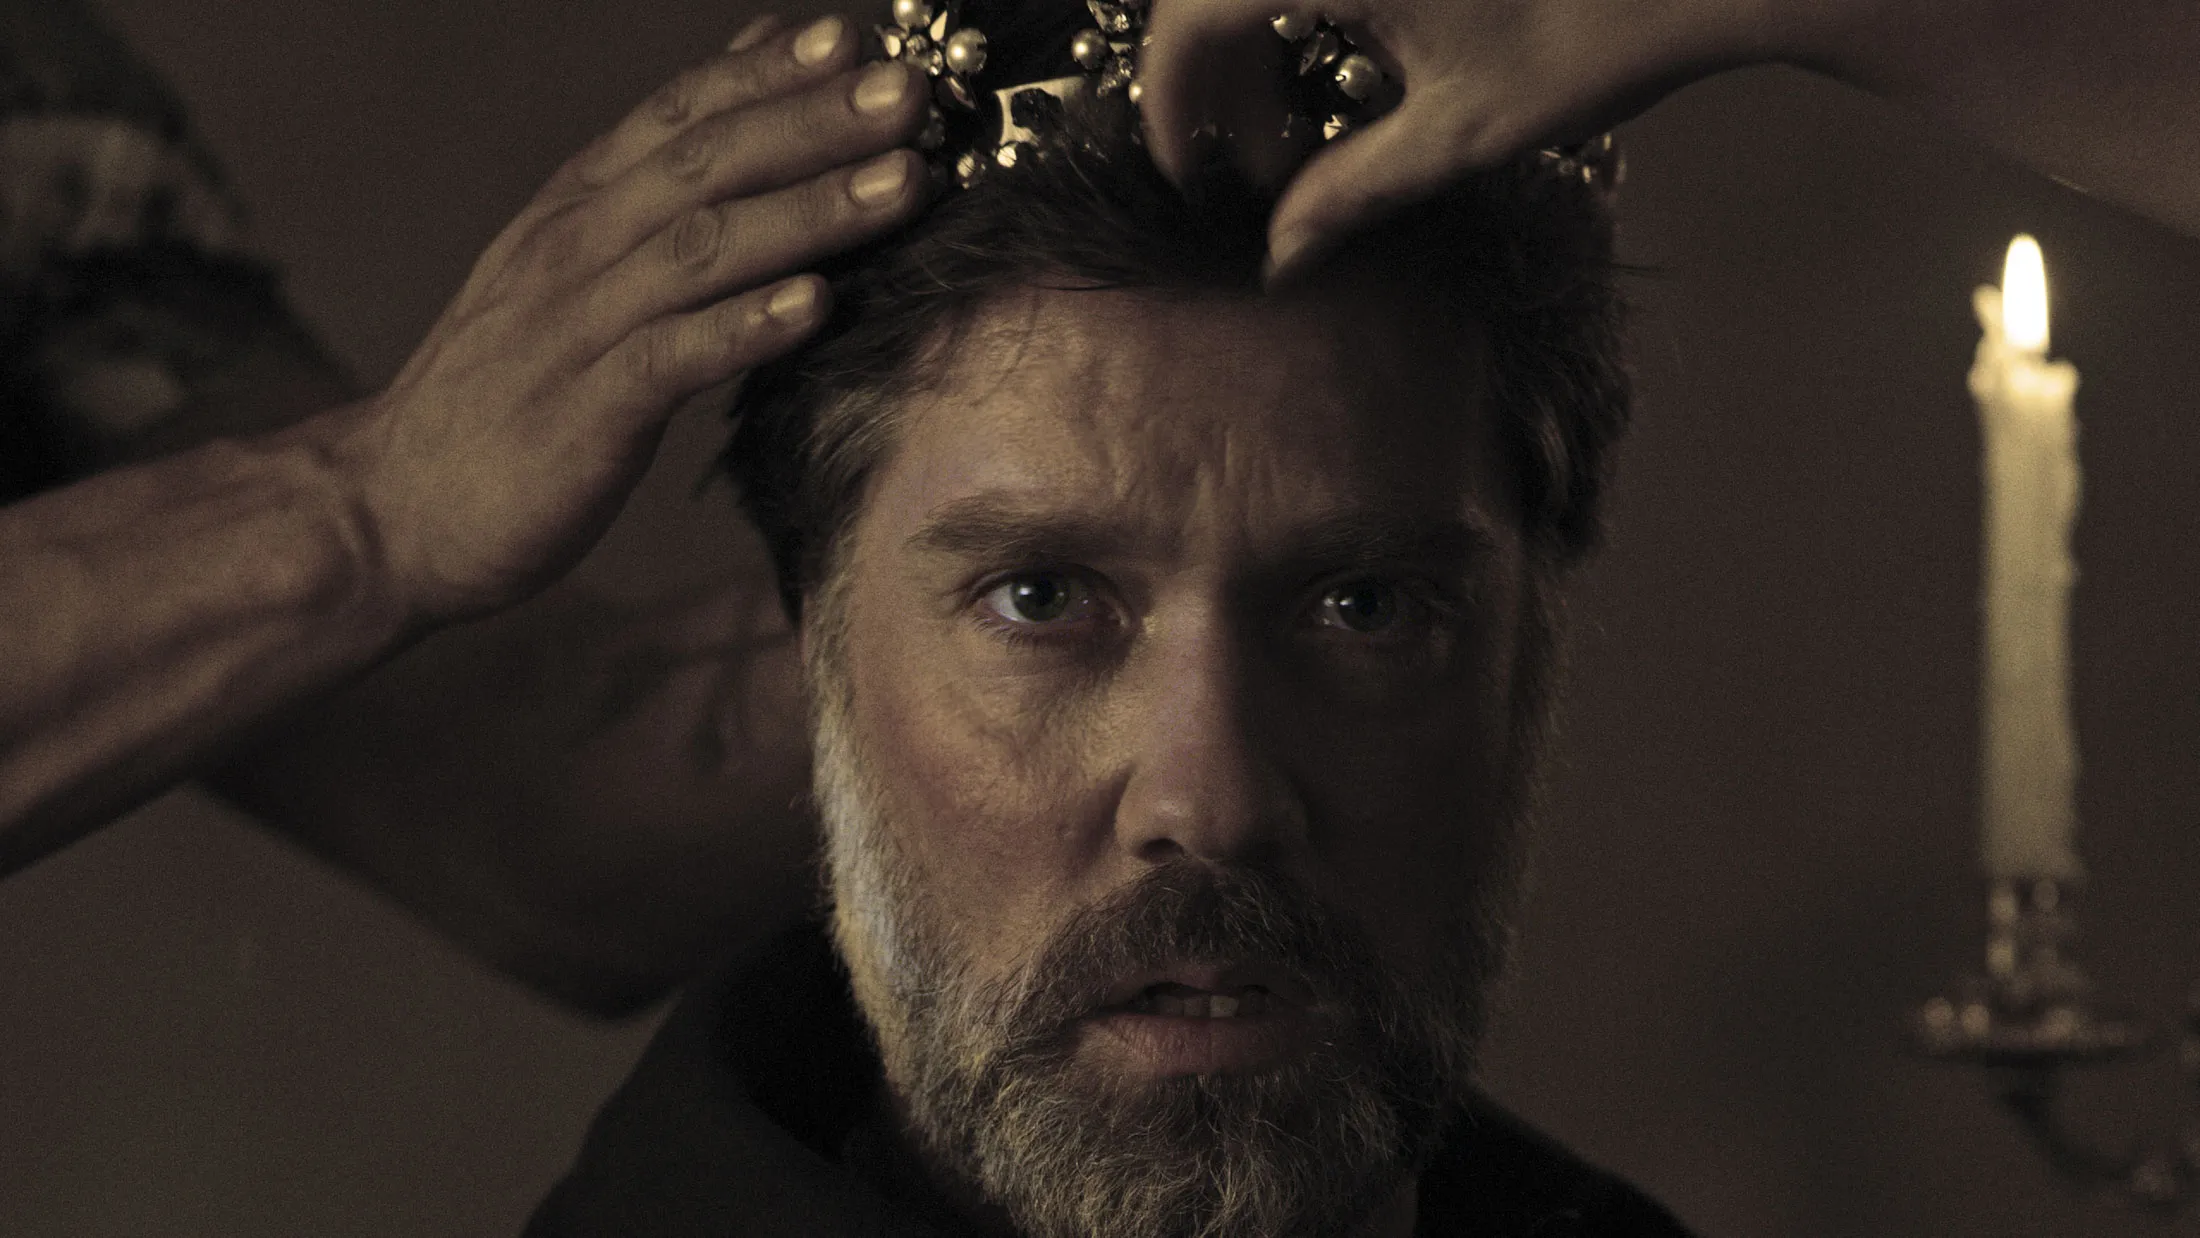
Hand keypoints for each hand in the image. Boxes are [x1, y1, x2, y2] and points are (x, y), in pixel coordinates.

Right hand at [326, 14, 928, 624]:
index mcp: (577, 209)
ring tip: (903, 183)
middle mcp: (574, 248)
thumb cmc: (510, 391)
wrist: (396, 506)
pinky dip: (744, 326)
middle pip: (706, 163)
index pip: (680, 116)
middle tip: (911, 91)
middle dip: (814, 121)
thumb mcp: (572, 269)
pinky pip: (672, 358)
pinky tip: (815, 306)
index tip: (856, 37)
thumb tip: (746, 96)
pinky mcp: (583, 411)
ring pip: (703, 248)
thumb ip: (656, 190)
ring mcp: (576, 327)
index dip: (767, 72)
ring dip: (809, 212)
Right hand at [1140, 0, 1767, 277]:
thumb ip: (1351, 192)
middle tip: (1266, 171)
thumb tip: (1279, 259)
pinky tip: (1353, 73)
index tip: (1188, 172)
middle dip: (1221, 83)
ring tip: (1309, 137)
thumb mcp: (1460, 134)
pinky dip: (1311, 16)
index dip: (1171, 99)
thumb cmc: (1594, 39)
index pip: (1193, 17)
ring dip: (1266, 49)